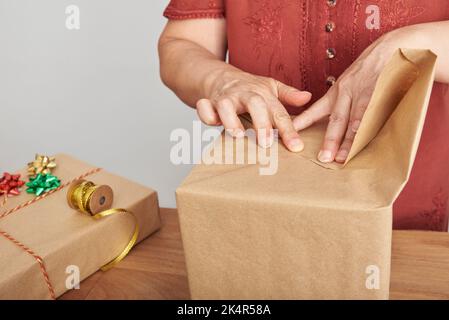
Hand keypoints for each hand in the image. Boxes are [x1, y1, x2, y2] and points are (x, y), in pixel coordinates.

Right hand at [196, 70, 311, 151]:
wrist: (219, 76)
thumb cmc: (248, 87)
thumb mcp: (270, 88)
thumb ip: (288, 95)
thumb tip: (308, 97)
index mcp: (263, 94)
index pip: (278, 112)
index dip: (288, 130)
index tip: (296, 147)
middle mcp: (244, 95)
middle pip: (254, 104)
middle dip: (260, 124)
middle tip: (266, 143)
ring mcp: (226, 98)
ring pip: (226, 105)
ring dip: (231, 120)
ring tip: (239, 136)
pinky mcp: (209, 103)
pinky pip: (204, 108)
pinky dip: (205, 113)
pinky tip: (212, 122)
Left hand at [293, 35, 394, 162]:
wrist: (390, 48)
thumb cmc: (369, 69)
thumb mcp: (350, 82)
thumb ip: (343, 103)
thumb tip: (338, 125)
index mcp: (336, 92)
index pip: (315, 111)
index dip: (302, 123)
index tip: (289, 135)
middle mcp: (345, 93)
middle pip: (335, 121)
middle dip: (328, 141)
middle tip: (323, 158)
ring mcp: (360, 93)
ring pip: (351, 120)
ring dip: (346, 141)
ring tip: (341, 158)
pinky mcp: (376, 91)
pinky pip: (369, 112)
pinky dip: (364, 126)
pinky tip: (359, 138)